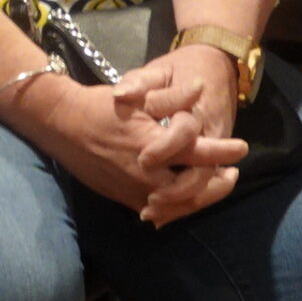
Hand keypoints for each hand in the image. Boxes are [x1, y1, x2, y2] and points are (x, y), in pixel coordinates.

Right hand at [15, 72, 243, 226]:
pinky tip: (185, 199)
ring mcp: (135, 190)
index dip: (225, 151)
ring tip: (213, 186)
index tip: (241, 148)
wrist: (60, 124)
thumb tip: (200, 89)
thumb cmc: (99, 106)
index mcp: (155, 146)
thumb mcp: (135, 96)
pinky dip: (177, 208)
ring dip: (202, 197)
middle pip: (197, 188)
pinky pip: (159, 211)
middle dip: (219, 183)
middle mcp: (148, 174)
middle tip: (232, 173)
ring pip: (180, 205)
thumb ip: (171, 96)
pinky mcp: (124, 198)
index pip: (201, 154)